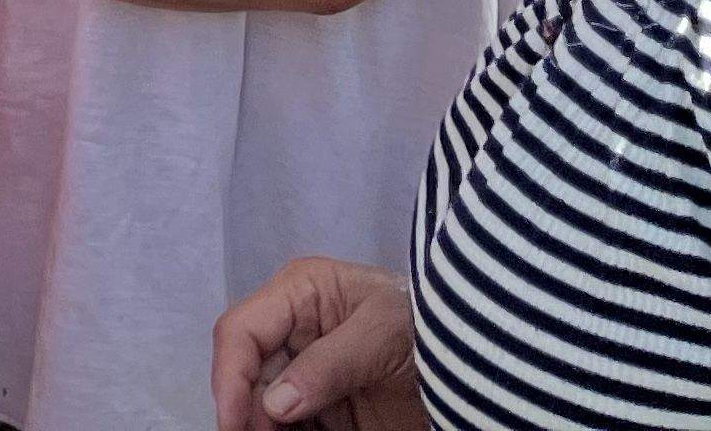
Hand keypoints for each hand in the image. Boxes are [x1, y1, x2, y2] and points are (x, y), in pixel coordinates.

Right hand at [211, 258, 422, 430]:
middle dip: (248, 412)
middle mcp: (294, 332)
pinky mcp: (327, 408)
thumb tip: (276, 404)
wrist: (480, 362)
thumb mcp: (381, 334)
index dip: (230, 376)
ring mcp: (309, 373)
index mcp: (299, 294)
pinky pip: (294, 426)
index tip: (234, 423)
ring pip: (266, 408)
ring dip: (266, 428)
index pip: (241, 331)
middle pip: (248, 376)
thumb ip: (328, 364)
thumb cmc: (428, 326)